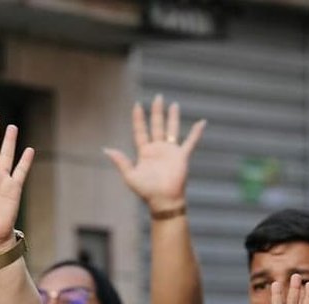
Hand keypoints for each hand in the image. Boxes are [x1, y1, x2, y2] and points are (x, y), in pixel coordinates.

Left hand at [104, 94, 205, 213]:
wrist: (163, 200)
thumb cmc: (146, 191)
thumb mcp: (130, 175)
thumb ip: (120, 161)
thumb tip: (106, 149)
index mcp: (145, 152)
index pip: (141, 131)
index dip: (139, 119)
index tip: (137, 105)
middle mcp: (158, 149)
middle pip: (157, 126)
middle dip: (157, 112)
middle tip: (158, 97)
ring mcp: (170, 151)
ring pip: (172, 129)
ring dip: (173, 117)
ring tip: (173, 104)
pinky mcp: (182, 156)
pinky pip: (190, 142)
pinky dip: (196, 132)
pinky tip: (202, 122)